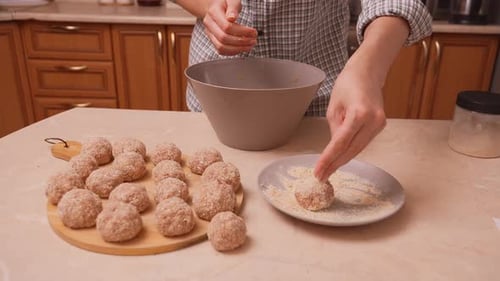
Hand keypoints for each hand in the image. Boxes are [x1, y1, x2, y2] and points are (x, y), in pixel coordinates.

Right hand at [203, 0, 256, 54]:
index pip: (227, 27)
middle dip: (241, 41)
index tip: (253, 32)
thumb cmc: (226, 2)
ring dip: (238, 49)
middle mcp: (209, 24)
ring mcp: (210, 33)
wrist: (216, 7)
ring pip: (221, 47)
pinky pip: (221, 51)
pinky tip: (242, 48)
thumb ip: (233, 8)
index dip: (242, 31)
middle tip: (254, 40)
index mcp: (213, 13)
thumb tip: (232, 18)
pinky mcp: (213, 40)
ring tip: (250, 46)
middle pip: (224, 38)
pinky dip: (233, 52)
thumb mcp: (231, 0)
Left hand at [313, 62, 385, 181]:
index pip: (341, 142)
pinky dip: (350, 151)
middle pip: (351, 150)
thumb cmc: (348, 84)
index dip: (328, 159)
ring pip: (358, 149)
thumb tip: (334, 149)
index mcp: (359, 113)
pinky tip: (339, 158)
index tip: (319, 171)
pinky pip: (362, 142)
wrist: (368, 73)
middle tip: (321, 176)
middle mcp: (373, 120)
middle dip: (334, 164)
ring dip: (342, 160)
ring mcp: (379, 124)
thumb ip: (334, 129)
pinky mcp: (380, 126)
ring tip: (327, 171)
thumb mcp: (334, 107)